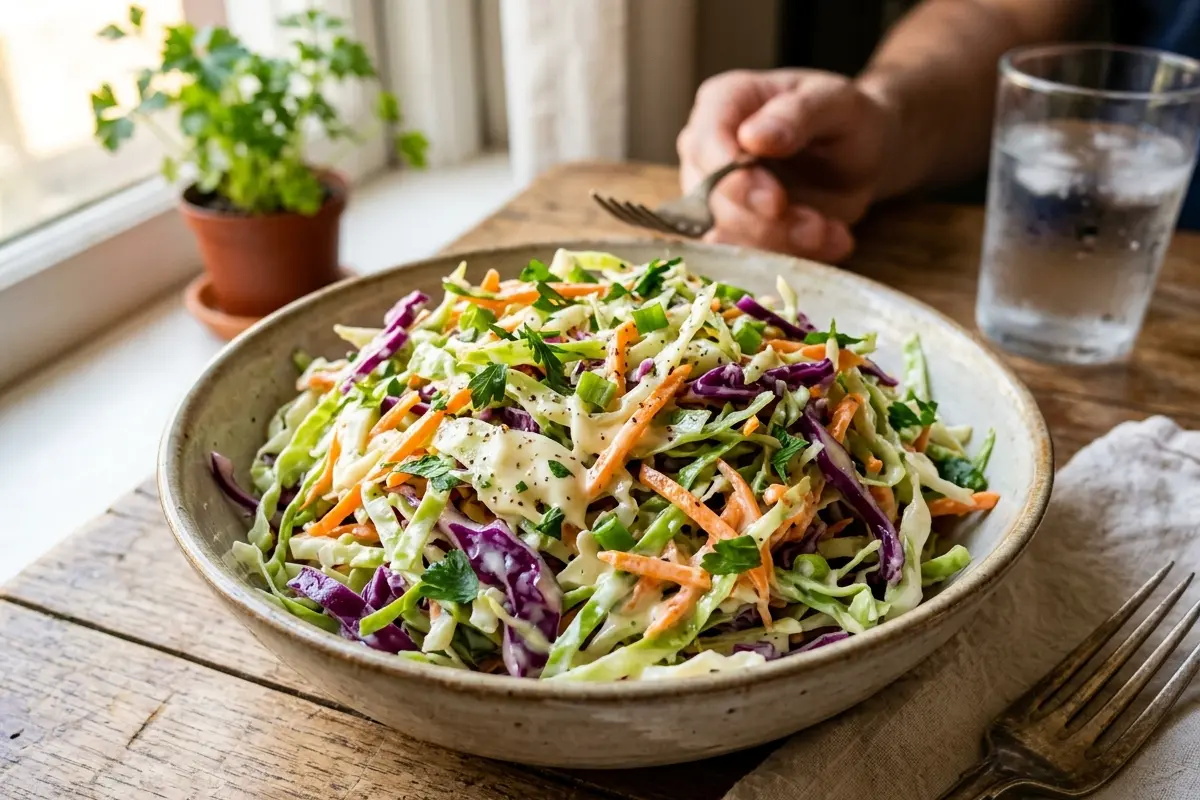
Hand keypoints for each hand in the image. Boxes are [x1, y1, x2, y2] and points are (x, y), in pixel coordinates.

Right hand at [676, 69, 895, 262]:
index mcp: (722, 103)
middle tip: (817, 228)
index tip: (775, 201)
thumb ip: (797, 114)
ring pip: (728, 233)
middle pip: (712, 199)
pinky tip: (828, 241)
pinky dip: (790, 255)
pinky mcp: (732, 229)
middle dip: (766, 222)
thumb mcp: (835, 102)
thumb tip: (752, 137)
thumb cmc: (842, 117)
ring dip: (782, 243)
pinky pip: (747, 254)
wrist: (858, 156)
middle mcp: (706, 150)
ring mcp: (714, 194)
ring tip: (831, 233)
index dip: (732, 180)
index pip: (705, 145)